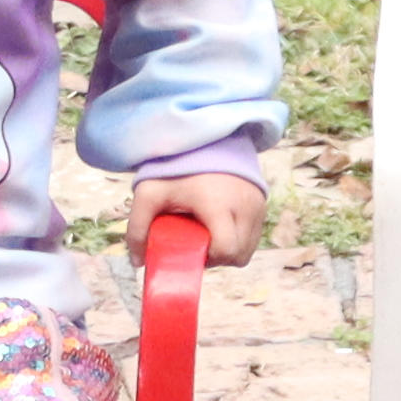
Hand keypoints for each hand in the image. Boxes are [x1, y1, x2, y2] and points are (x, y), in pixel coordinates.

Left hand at [132, 168, 264, 267]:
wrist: (204, 138)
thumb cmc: (175, 167)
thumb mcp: (149, 193)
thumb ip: (137, 228)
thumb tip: (137, 262)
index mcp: (218, 203)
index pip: (226, 250)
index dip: (209, 258)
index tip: (193, 246)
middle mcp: (244, 205)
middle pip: (239, 256)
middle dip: (216, 258)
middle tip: (197, 240)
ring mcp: (258, 204)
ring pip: (248, 250)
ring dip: (228, 250)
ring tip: (208, 232)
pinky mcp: (263, 202)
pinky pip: (253, 237)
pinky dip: (237, 238)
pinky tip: (219, 225)